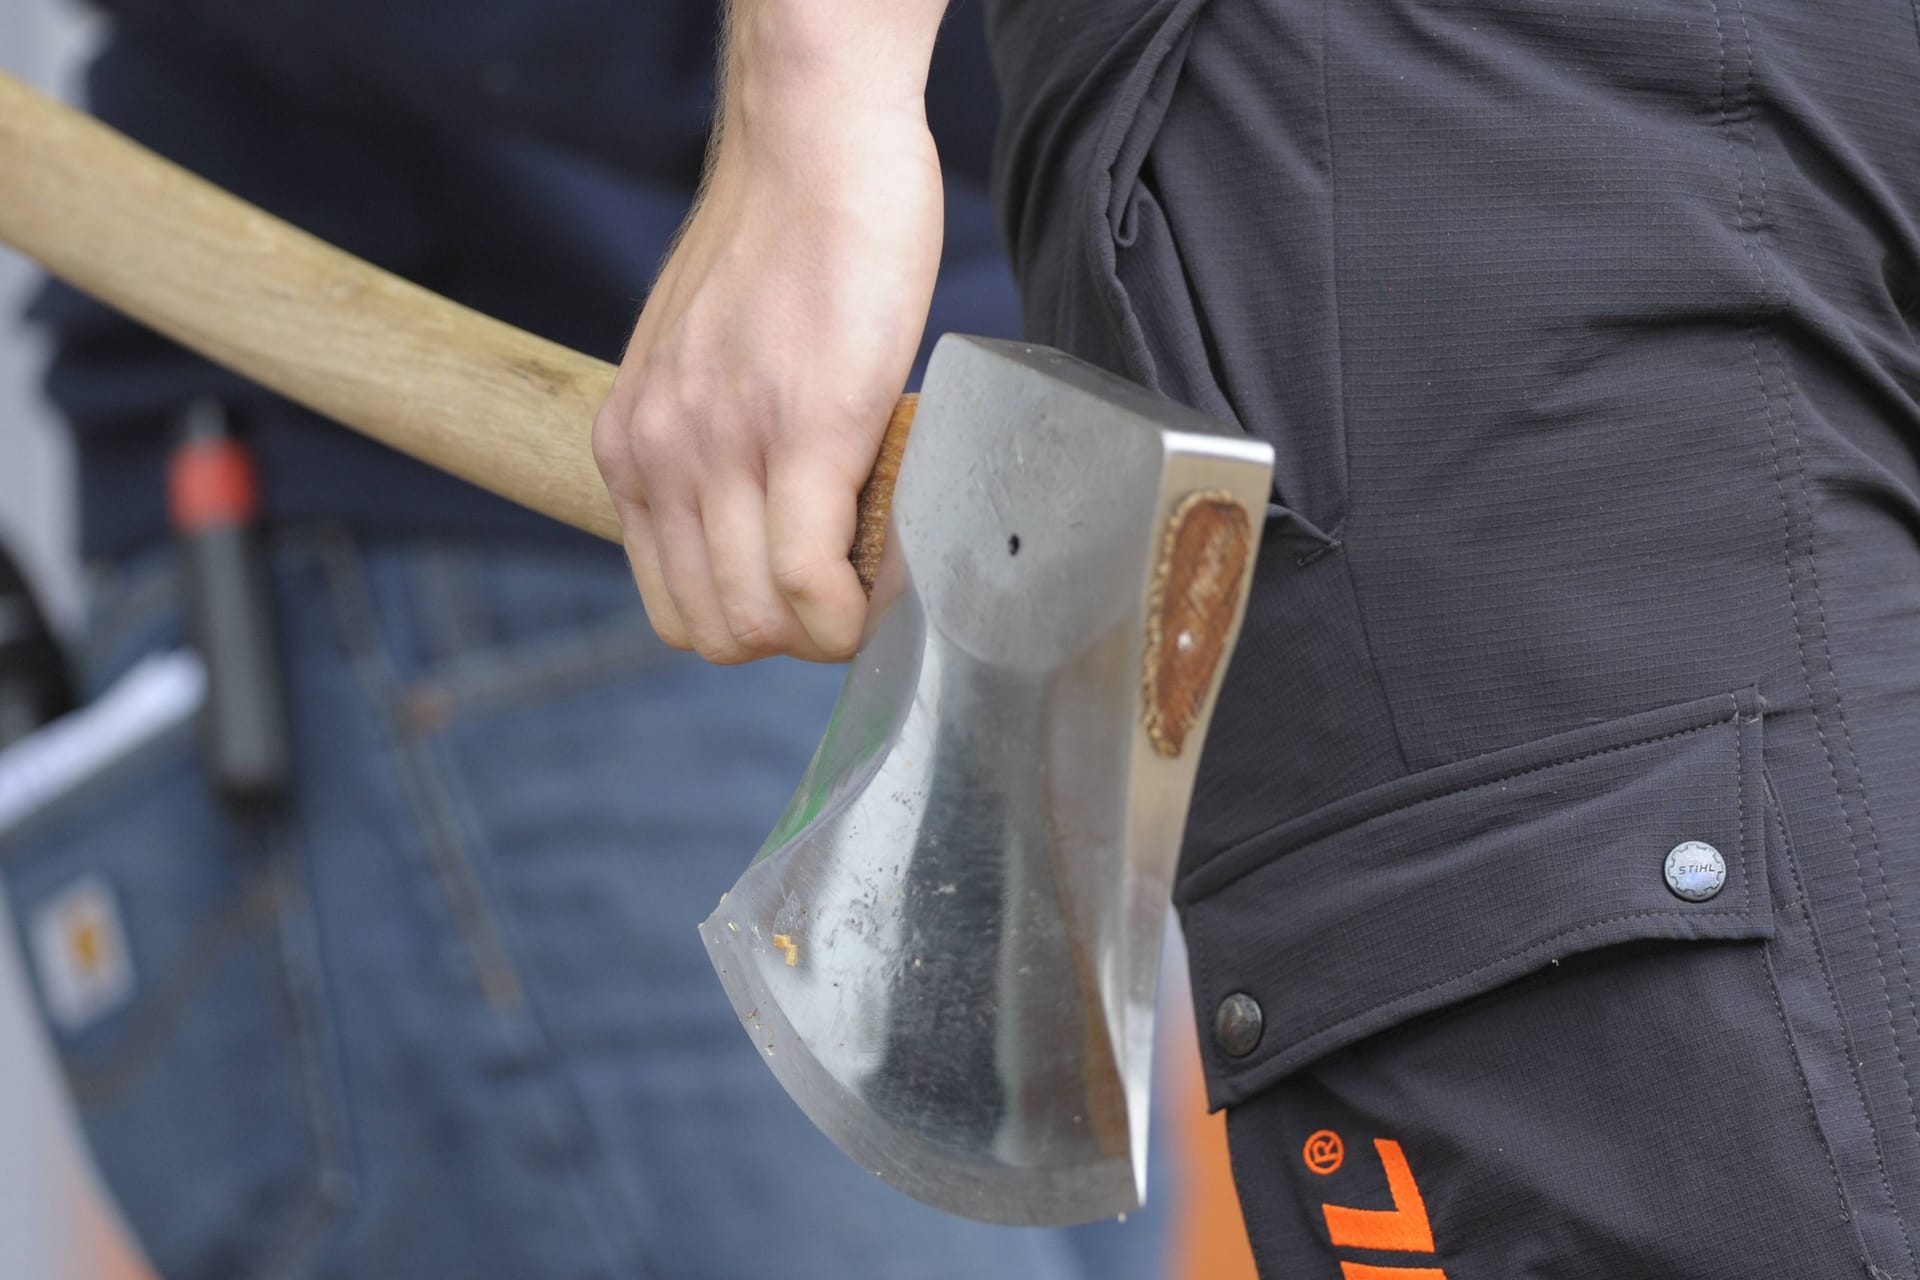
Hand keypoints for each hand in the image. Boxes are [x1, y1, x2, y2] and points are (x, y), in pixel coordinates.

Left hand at [592, 78, 943, 664]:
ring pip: (758, 624)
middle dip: (792, 640)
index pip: (674, 608)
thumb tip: (772, 528)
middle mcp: (656, 456)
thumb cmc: (785, 246)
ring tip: (877, 578)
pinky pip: (809, 577)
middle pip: (714, 632)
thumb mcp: (706, 365)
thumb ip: (715, 448)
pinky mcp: (805, 431)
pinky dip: (853, 610)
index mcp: (630, 446)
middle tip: (855, 593)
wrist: (816, 144)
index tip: (816, 599)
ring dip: (826, 630)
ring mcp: (722, 448)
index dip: (755, 626)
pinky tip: (887, 581)